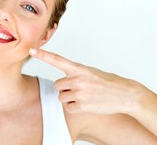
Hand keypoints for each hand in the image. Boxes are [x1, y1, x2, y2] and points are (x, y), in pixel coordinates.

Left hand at [29, 48, 143, 114]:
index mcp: (79, 68)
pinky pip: (68, 107)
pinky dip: (75, 107)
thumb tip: (62, 81)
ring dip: (70, 98)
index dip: (43, 55)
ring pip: (62, 97)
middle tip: (79, 89)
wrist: (125, 94)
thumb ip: (75, 73)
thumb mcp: (91, 72)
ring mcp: (79, 93)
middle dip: (65, 88)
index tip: (31, 49)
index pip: (57, 60)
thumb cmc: (108, 82)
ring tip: (85, 96)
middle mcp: (77, 79)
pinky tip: (86, 103)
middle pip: (57, 85)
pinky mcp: (82, 105)